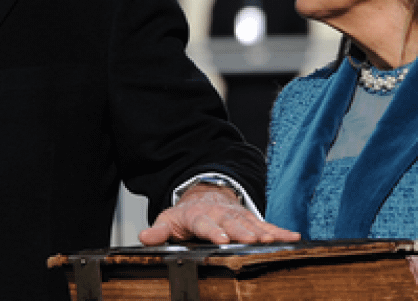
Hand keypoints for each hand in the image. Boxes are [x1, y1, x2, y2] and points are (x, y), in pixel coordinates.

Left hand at [138, 184, 300, 245]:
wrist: (203, 197)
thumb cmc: (186, 214)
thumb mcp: (168, 220)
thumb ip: (158, 231)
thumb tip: (144, 238)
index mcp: (199, 216)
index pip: (206, 224)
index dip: (213, 231)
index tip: (221, 239)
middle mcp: (221, 215)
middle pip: (232, 224)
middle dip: (242, 232)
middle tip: (253, 240)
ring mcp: (237, 217)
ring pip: (251, 224)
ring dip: (263, 232)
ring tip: (273, 240)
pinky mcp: (251, 220)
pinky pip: (267, 225)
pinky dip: (280, 231)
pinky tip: (293, 237)